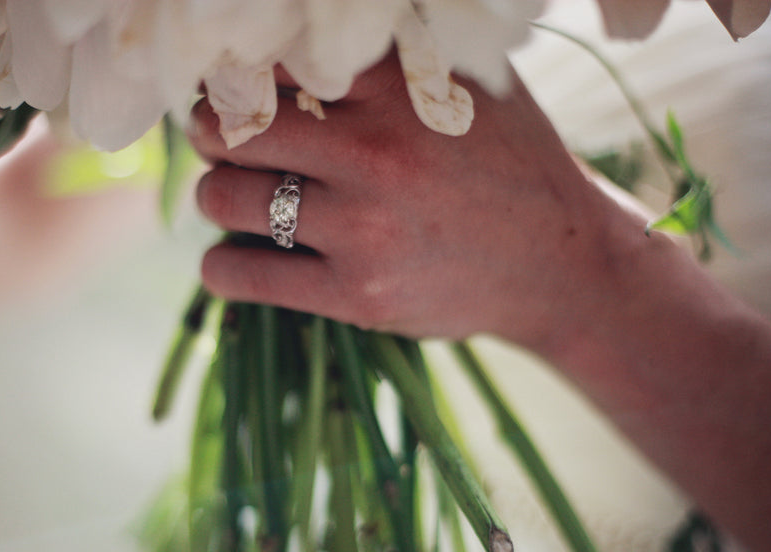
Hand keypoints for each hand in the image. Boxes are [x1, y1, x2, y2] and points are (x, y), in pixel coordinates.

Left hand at [187, 52, 645, 351]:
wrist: (560, 265)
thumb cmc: (510, 165)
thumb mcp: (472, 84)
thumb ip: (397, 55)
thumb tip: (307, 38)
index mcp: (396, 89)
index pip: (271, 63)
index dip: (235, 74)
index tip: (232, 89)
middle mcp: (374, 153)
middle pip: (230, 129)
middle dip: (210, 133)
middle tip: (219, 140)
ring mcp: (363, 228)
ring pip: (223, 199)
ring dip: (216, 197)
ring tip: (234, 197)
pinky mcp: (355, 294)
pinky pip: (239, 275)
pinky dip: (221, 267)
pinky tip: (234, 258)